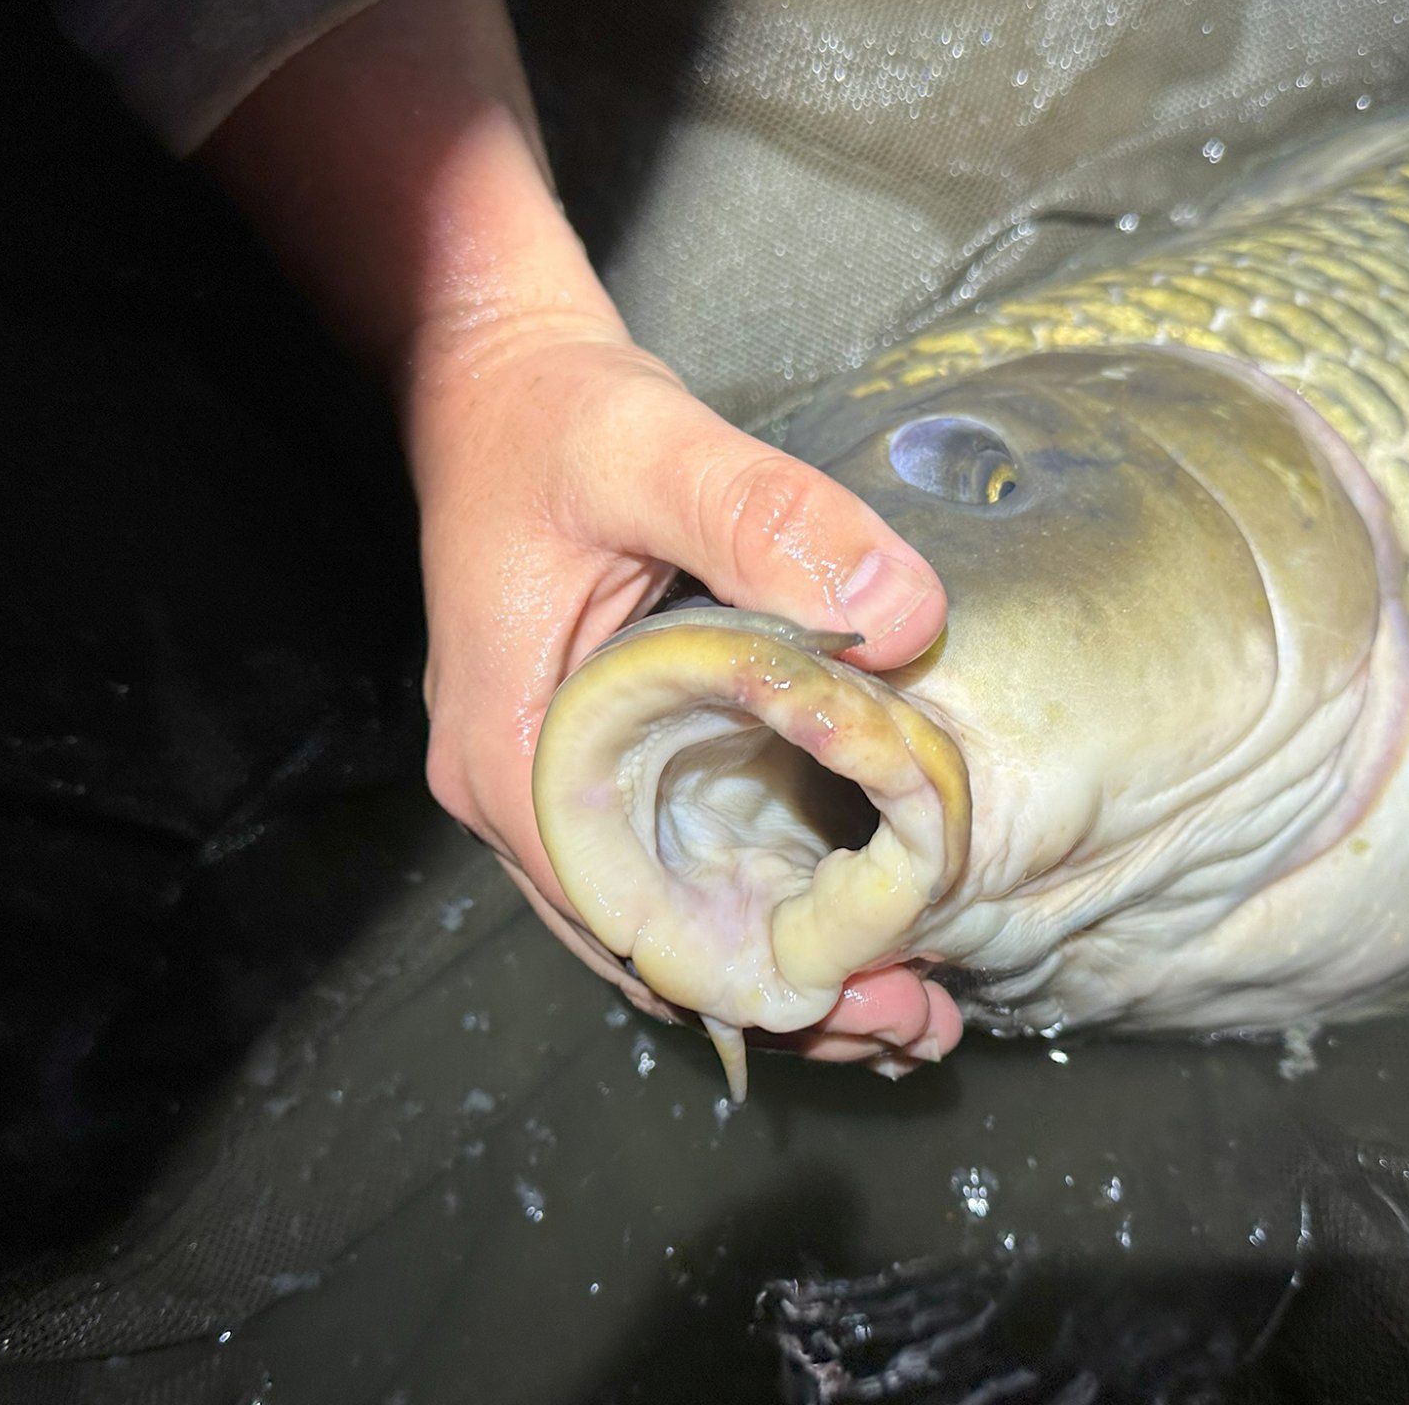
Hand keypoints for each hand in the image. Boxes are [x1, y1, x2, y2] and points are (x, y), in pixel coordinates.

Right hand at [408, 313, 955, 1059]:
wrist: (495, 382)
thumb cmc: (551, 420)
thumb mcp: (656, 450)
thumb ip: (770, 517)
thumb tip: (905, 610)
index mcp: (516, 753)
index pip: (627, 919)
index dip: (745, 974)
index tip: (864, 999)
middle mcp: (520, 792)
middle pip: (650, 942)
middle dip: (777, 998)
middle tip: (913, 1027)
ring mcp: (551, 783)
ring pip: (662, 916)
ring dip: (770, 964)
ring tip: (899, 1007)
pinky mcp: (594, 758)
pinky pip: (668, 861)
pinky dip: (747, 903)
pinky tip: (837, 919)